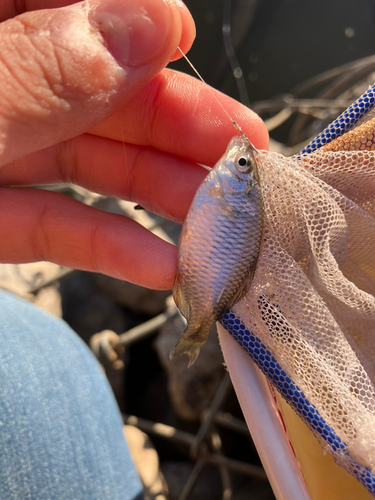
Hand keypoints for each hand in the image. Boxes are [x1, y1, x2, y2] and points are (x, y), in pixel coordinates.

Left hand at [0, 0, 267, 289]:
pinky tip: (158, 265)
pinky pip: (53, 224)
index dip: (133, 24)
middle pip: (98, 95)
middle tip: (241, 154)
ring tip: (215, 222)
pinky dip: (106, 246)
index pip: (71, 7)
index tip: (183, 41)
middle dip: (177, 128)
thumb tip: (154, 23)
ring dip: (157, 195)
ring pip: (87, 163)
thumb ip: (52, 68)